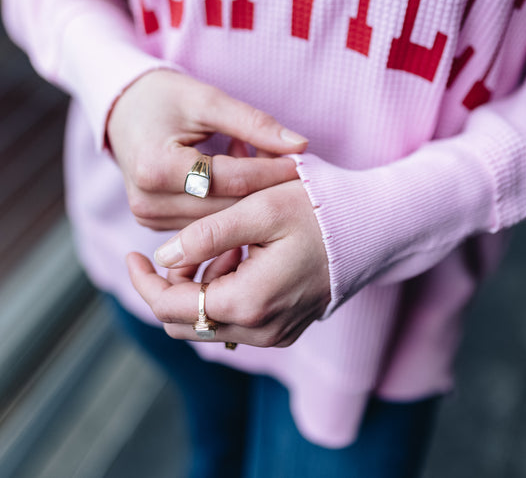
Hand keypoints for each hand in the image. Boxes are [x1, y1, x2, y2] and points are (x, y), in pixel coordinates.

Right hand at [107, 70, 307, 229]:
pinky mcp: (152, 222)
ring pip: (219, 219)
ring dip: (249, 198)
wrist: (121, 108)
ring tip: (268, 166)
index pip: (231, 179)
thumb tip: (300, 145)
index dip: (271, 170)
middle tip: (296, 168)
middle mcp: (148, 200)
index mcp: (156, 167)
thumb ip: (253, 123)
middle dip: (265, 188)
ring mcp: (147, 216)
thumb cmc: (162, 96)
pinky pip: (204, 220)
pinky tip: (242, 178)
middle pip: (226, 205)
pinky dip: (228, 202)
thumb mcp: (207, 99)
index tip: (303, 161)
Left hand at [126, 180, 330, 346]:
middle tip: (178, 245)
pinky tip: (243, 256)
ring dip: (201, 284)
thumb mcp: (258, 208)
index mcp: (247, 302)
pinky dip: (225, 290)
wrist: (376, 227)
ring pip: (210, 321)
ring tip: (225, 242)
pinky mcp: (286, 327)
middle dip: (170, 285)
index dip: (143, 282)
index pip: (170, 308)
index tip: (132, 253)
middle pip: (185, 322)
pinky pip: (237, 318)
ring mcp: (276, 333)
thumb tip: (163, 256)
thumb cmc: (320, 210)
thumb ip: (206, 234)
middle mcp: (260, 330)